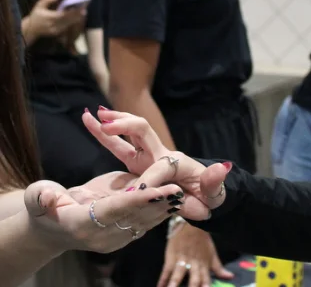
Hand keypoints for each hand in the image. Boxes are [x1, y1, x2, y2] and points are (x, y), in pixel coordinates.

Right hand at [21, 0, 85, 43]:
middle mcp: (54, 25)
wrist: (31, 29)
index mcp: (50, 17)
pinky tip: (77, 18)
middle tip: (85, 9)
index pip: (63, 14)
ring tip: (83, 13)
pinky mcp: (57, 33)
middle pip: (68, 20)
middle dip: (76, 15)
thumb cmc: (35, 15)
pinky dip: (72, 22)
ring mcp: (56, 30)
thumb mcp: (39, 5)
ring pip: (68, 24)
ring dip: (76, 19)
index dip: (72, 12)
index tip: (79, 7)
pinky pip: (66, 26)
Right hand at [23, 173, 182, 254]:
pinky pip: (142, 223)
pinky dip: (159, 212)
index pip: (114, 210)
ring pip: (142, 222)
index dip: (138, 200)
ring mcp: (111, 238)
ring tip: (183, 193)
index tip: (159, 191)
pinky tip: (174, 200)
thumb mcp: (35, 197)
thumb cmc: (40, 206)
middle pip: (134, 218)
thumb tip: (49, 198)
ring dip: (164, 209)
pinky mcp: (119, 235)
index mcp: (80, 223)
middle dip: (158, 204)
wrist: (48, 228)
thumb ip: (42, 197)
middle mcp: (99, 236)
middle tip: (180, 189)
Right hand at [82, 109, 230, 219]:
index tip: (141, 193)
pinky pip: (118, 144)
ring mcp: (146, 156)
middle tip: (108, 123)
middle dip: (126, 126)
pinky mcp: (136, 162)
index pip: (159, 167)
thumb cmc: (208, 195)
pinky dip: (103, 133)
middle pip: (142, 130)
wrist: (203, 196)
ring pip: (128, 133)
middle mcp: (159, 153)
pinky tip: (88, 119)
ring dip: (113, 122)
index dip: (150, 179)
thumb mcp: (215, 193)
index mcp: (176, 162)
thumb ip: (214, 182)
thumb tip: (222, 167)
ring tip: (94, 114)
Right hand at [160, 224, 233, 286]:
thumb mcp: (212, 253)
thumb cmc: (201, 240)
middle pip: (193, 280)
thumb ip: (219, 267)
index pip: (206, 281)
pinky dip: (162, 279)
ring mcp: (181, 261)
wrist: (189, 223)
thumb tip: (230, 277)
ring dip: (174, 284)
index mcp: (204, 265)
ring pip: (178, 275)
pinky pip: (166, 270)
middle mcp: (194, 265)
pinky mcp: (171, 257)